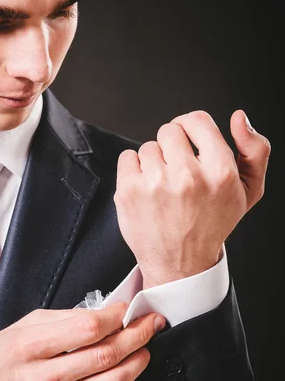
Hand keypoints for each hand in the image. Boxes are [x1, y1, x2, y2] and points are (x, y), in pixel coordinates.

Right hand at [0, 303, 165, 380]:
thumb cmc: (0, 357)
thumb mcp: (25, 325)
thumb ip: (65, 318)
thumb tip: (104, 314)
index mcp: (31, 347)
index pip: (87, 329)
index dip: (115, 316)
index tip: (126, 308)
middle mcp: (43, 377)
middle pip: (105, 355)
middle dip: (136, 335)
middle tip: (151, 323)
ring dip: (136, 362)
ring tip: (146, 347)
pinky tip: (128, 368)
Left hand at [114, 110, 270, 287]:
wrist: (180, 263)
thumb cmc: (212, 225)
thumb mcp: (248, 191)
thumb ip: (254, 150)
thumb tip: (240, 117)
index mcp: (220, 172)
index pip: (197, 120)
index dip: (190, 127)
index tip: (187, 141)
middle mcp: (188, 176)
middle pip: (169, 130)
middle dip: (172, 147)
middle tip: (176, 172)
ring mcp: (156, 183)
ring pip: (148, 146)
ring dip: (153, 163)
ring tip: (162, 189)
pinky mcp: (129, 191)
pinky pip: (127, 158)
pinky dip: (132, 171)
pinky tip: (145, 191)